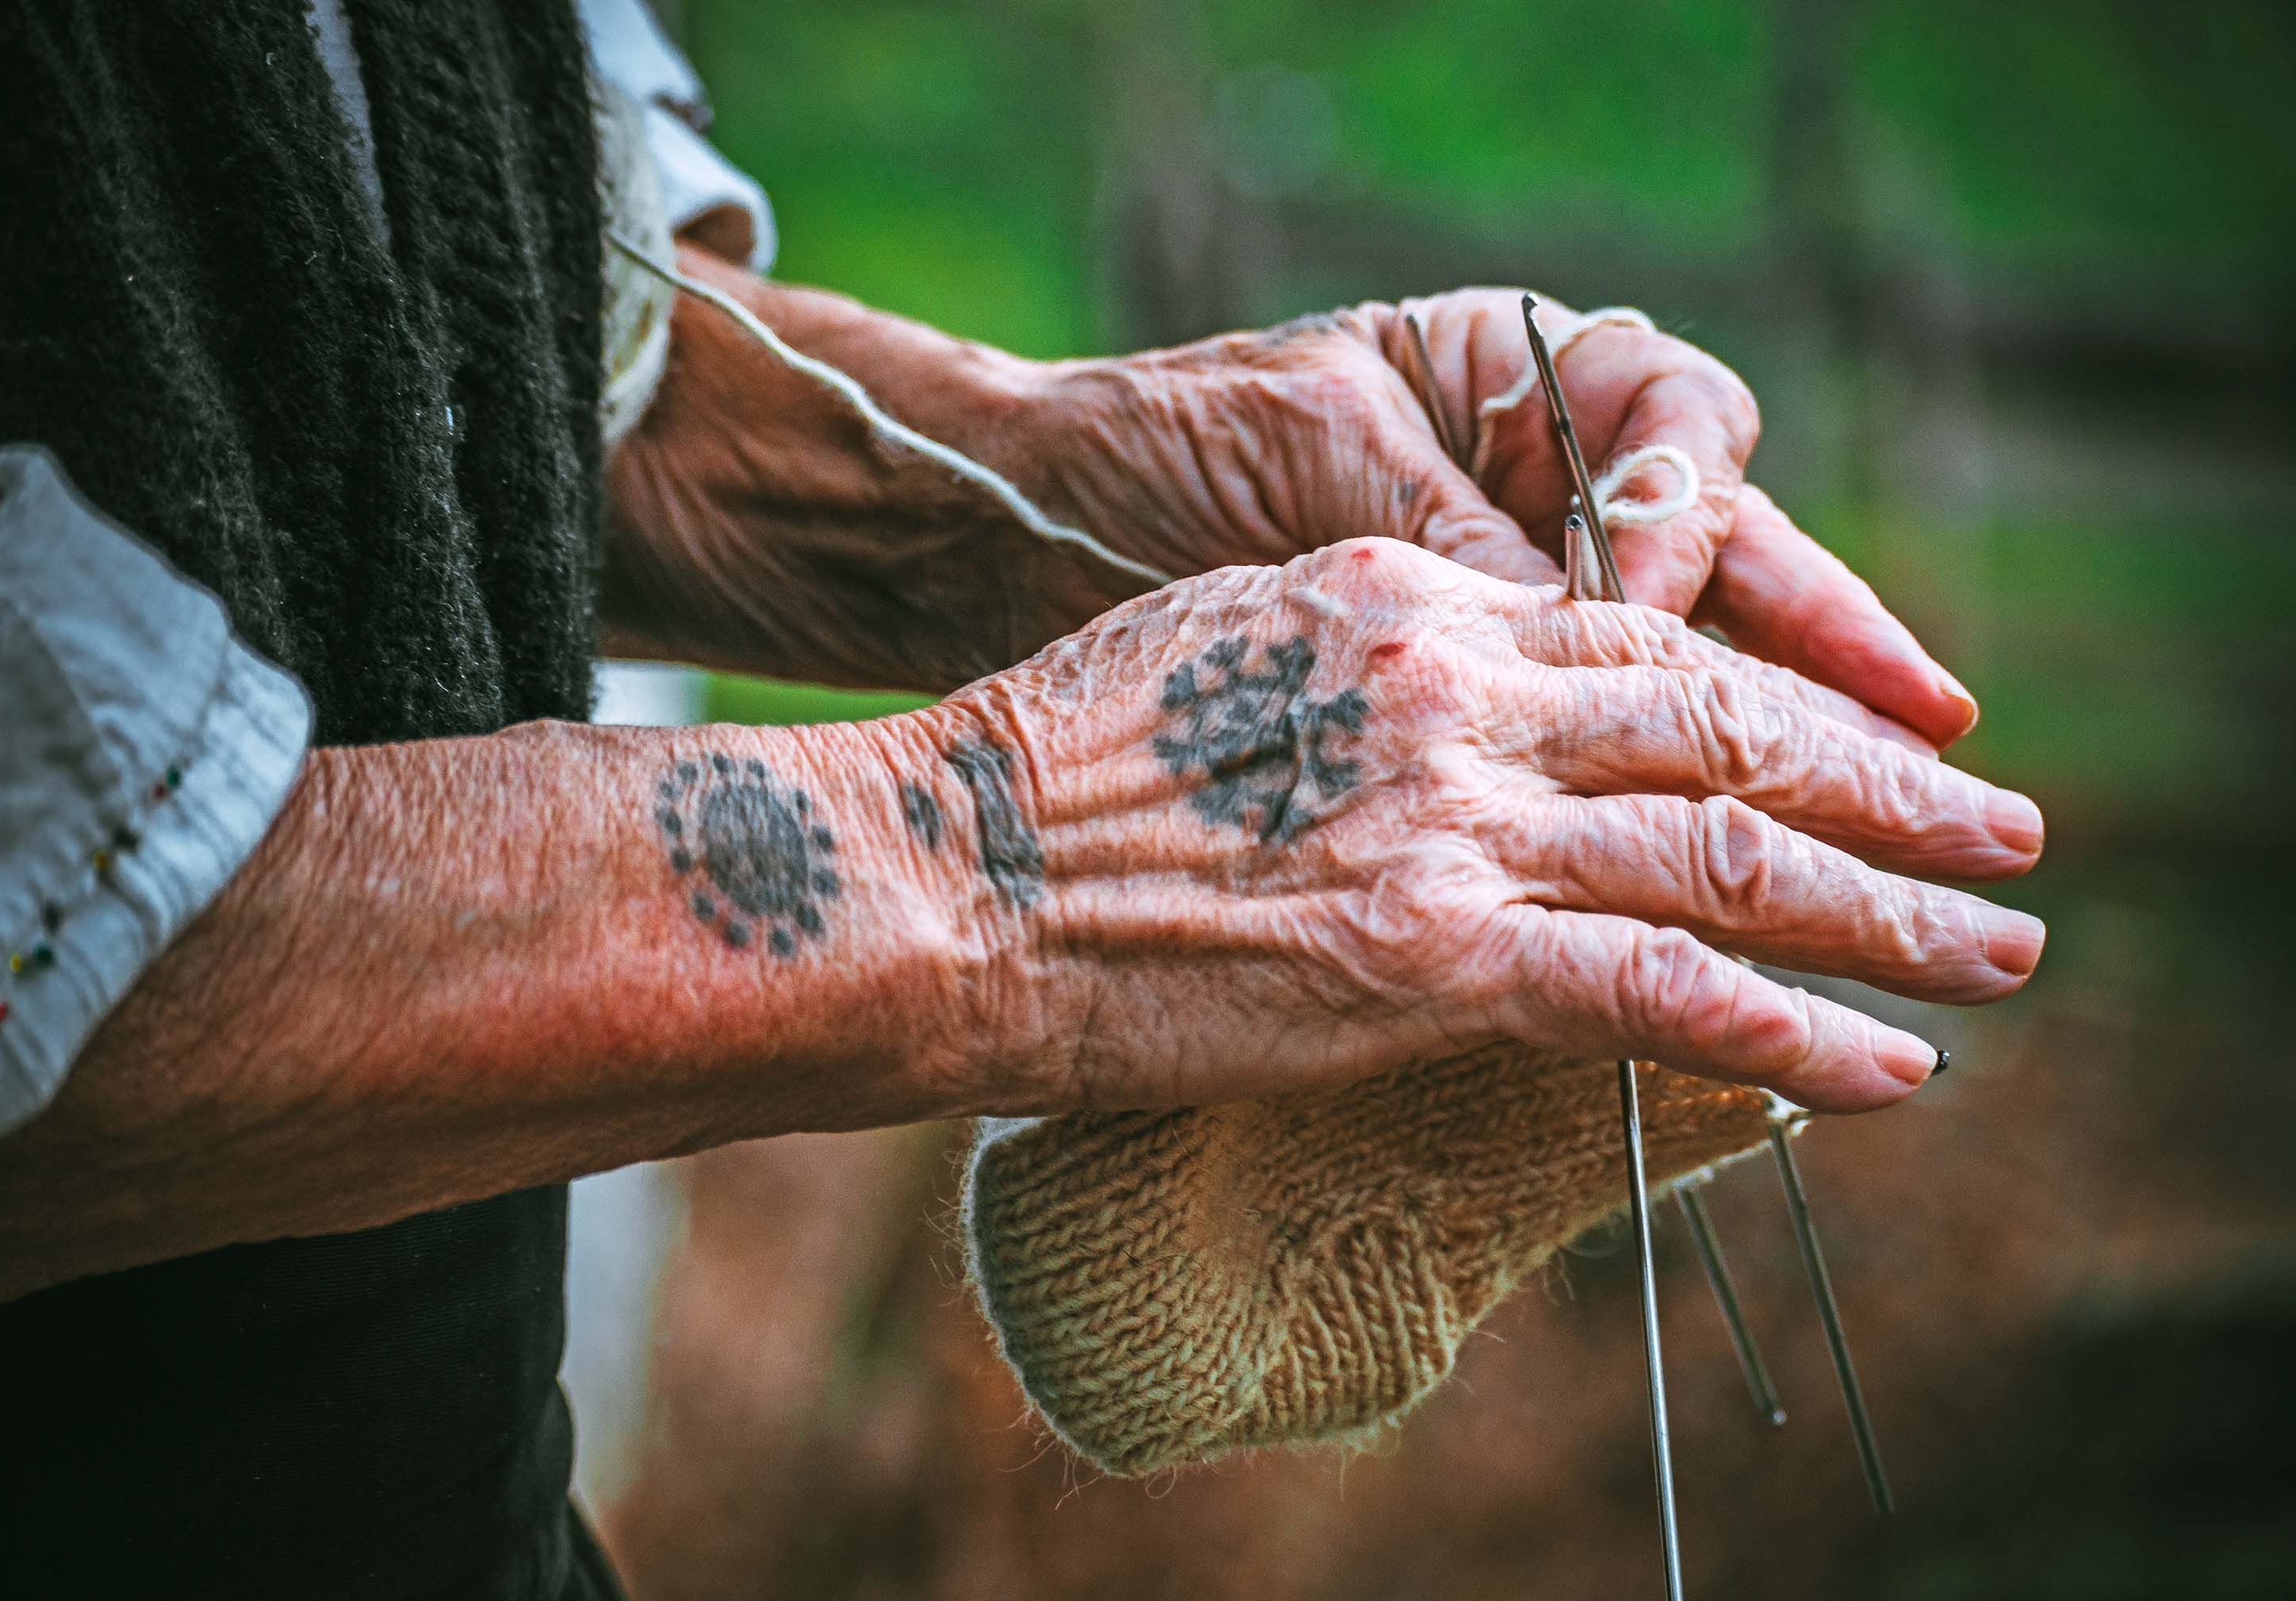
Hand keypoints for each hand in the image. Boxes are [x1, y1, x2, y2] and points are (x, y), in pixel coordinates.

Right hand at [904, 538, 2040, 1116]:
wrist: (931, 867)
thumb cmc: (1040, 779)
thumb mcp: (1223, 658)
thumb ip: (1367, 682)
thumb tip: (1458, 750)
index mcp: (1403, 602)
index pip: (1643, 642)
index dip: (1774, 697)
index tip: (1852, 742)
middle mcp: (1455, 688)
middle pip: (1725, 730)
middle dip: (1881, 789)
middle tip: (1997, 831)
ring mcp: (1452, 818)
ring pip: (1729, 854)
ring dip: (1887, 910)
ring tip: (1994, 950)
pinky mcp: (1432, 953)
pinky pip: (1662, 989)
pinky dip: (1790, 1030)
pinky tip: (1884, 1068)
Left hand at [1025, 292, 1977, 746]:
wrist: (1013, 532)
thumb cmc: (1152, 457)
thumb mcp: (1308, 466)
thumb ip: (1450, 535)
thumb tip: (1596, 622)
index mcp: (1510, 395)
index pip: (1674, 437)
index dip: (1695, 534)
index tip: (1661, 616)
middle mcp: (1523, 513)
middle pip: (1722, 579)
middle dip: (1837, 666)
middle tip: (1949, 760)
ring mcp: (1494, 615)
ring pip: (1685, 680)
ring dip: (1800, 758)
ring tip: (1922, 830)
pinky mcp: (1458, 713)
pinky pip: (1593, 757)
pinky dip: (1670, 824)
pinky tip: (1757, 886)